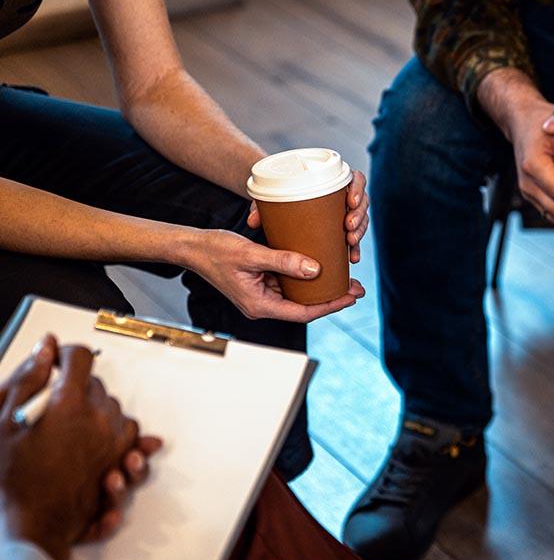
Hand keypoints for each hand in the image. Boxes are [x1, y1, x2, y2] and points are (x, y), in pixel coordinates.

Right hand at [0, 338, 154, 559]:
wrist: (29, 524)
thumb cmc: (12, 480)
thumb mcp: (4, 421)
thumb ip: (28, 380)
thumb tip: (45, 348)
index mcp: (70, 404)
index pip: (80, 359)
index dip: (65, 355)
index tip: (55, 361)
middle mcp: (100, 420)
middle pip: (98, 387)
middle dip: (77, 387)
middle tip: (52, 401)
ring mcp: (114, 443)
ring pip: (117, 411)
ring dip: (99, 411)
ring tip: (73, 424)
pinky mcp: (119, 463)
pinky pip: (132, 439)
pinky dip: (122, 436)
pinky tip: (105, 439)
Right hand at [189, 229, 363, 322]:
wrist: (192, 246)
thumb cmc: (215, 250)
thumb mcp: (251, 254)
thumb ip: (283, 261)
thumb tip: (315, 269)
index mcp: (260, 305)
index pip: (304, 312)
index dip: (330, 306)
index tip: (351, 296)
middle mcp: (262, 305)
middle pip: (304, 306)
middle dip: (331, 298)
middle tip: (356, 287)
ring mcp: (262, 295)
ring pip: (297, 295)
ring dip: (320, 287)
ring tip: (344, 277)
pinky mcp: (261, 284)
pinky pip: (288, 284)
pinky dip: (304, 278)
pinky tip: (319, 268)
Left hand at [249, 169, 369, 263]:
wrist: (280, 205)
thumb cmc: (279, 195)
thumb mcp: (271, 197)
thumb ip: (262, 206)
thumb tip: (253, 221)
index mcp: (334, 179)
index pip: (356, 178)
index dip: (358, 189)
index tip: (350, 201)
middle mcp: (343, 195)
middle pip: (362, 202)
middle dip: (359, 216)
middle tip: (348, 227)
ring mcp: (344, 213)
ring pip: (361, 220)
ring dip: (360, 232)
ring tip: (350, 243)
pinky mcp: (342, 230)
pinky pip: (354, 238)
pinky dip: (354, 248)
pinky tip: (352, 258)